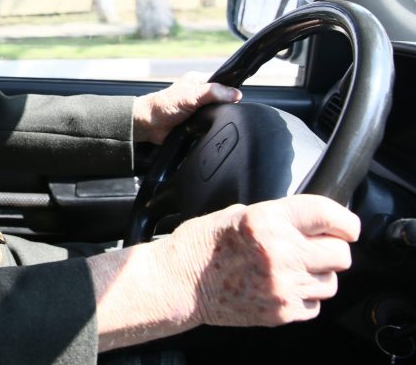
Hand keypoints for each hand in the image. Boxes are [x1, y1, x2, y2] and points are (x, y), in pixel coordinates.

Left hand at [132, 71, 241, 143]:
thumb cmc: (165, 105)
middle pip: (223, 98)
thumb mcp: (191, 95)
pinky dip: (214, 127)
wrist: (150, 125)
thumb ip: (213, 92)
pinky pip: (212, 124)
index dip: (232, 89)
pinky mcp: (198, 122)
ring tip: (219, 120)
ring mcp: (200, 109)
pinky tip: (214, 129)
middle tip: (227, 111)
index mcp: (200, 81)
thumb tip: (235, 94)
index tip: (239, 97)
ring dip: (219, 117)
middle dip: (227, 105)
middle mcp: (201, 94)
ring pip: (219, 112)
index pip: (223, 81)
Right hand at [164, 194, 359, 327]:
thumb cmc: (201, 245)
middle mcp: (280, 254)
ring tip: (290, 268)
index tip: (345, 225)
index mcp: (267, 221)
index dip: (344, 221)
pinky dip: (304, 295)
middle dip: (330, 248)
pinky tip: (281, 285)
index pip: (329, 216)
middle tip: (312, 246)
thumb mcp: (237, 213)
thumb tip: (309, 223)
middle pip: (341, 253)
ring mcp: (283, 286)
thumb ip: (277, 217)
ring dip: (318, 274)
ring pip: (331, 282)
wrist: (179, 283)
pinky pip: (315, 304)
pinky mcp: (282, 312)